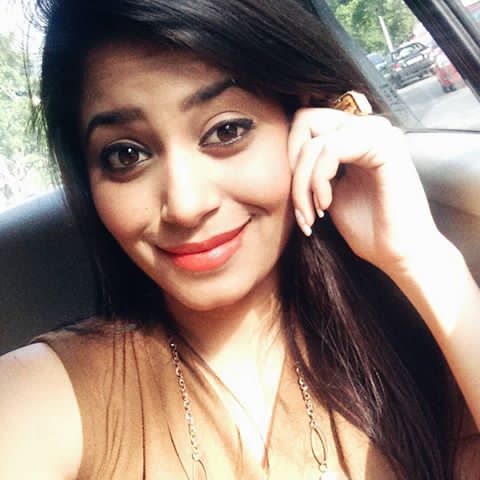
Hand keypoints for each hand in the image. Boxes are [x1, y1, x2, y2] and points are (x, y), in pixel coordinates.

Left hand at [288, 107, 442, 275]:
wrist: (398, 254)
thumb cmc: (368, 228)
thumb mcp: (327, 193)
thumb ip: (312, 170)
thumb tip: (283, 157)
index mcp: (354, 137)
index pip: (306, 123)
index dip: (291, 158)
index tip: (298, 200)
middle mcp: (367, 128)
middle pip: (305, 121)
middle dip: (293, 167)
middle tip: (301, 205)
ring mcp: (378, 133)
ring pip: (315, 141)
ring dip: (303, 182)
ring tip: (312, 214)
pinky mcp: (385, 145)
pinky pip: (331, 150)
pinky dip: (319, 180)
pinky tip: (326, 205)